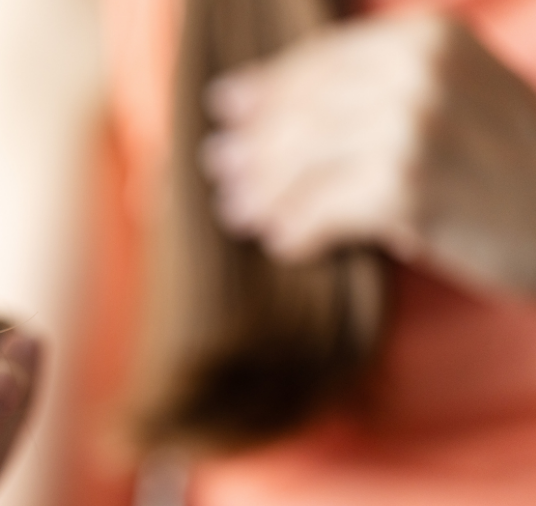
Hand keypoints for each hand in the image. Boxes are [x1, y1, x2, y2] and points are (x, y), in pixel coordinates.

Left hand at [203, 11, 535, 292]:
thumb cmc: (508, 160)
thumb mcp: (455, 92)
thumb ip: (378, 84)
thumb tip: (257, 100)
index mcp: (424, 38)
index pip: (319, 60)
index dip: (266, 86)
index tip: (224, 108)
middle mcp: (417, 72)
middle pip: (302, 111)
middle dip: (253, 145)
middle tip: (220, 171)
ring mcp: (413, 128)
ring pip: (302, 162)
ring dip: (263, 193)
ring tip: (239, 214)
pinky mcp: (409, 188)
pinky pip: (324, 211)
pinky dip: (297, 230)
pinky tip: (284, 245)